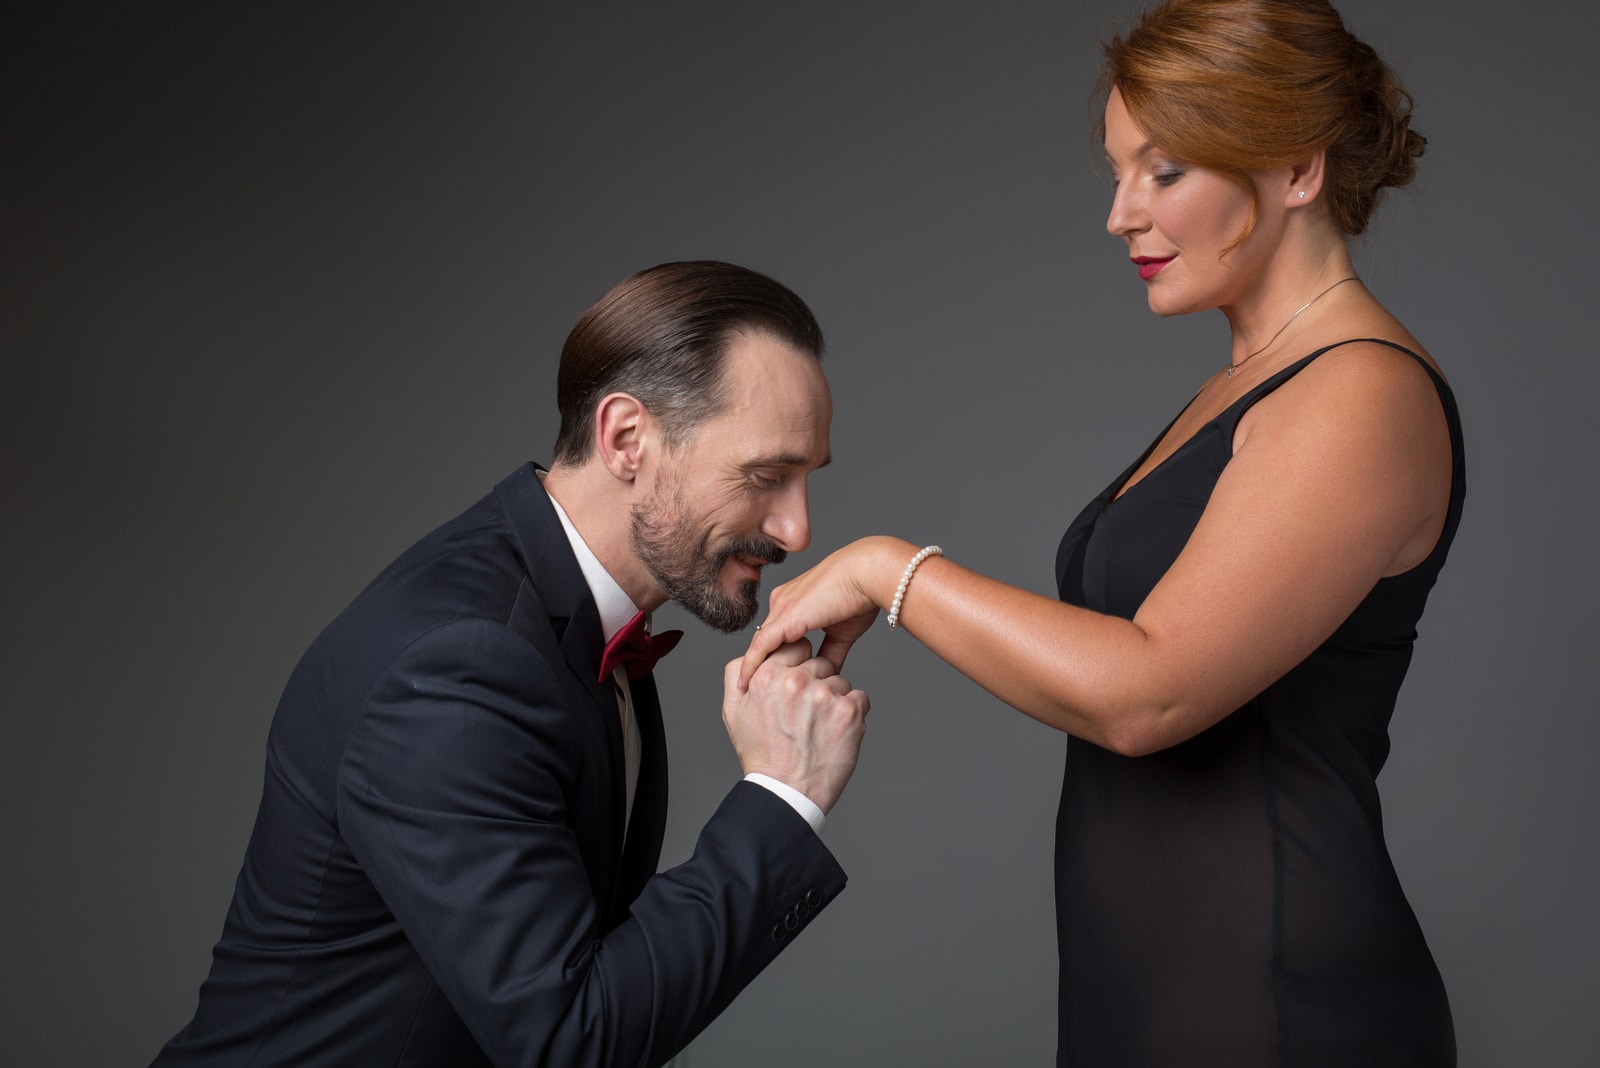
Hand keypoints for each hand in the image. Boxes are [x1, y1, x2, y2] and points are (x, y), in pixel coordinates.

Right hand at [723, 639, 868, 814]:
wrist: (786, 793)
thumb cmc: (761, 755)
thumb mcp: (733, 712)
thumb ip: (737, 674)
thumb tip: (751, 653)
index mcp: (767, 676)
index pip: (795, 646)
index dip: (798, 665)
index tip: (796, 687)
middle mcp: (796, 681)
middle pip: (820, 663)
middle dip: (816, 683)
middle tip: (805, 715)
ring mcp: (825, 695)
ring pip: (840, 681)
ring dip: (834, 700)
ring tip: (818, 728)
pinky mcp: (849, 712)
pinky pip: (860, 698)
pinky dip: (852, 714)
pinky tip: (834, 733)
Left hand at [738, 535, 912, 686]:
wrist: (867, 576)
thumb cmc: (861, 596)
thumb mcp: (842, 631)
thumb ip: (830, 653)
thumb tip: (827, 675)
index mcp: (794, 602)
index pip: (775, 635)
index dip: (771, 658)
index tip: (767, 681)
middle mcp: (782, 602)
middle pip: (765, 641)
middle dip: (758, 667)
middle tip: (748, 693)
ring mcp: (781, 608)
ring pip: (759, 645)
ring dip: (751, 670)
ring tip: (742, 693)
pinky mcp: (785, 619)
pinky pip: (760, 646)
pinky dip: (751, 666)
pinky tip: (744, 683)